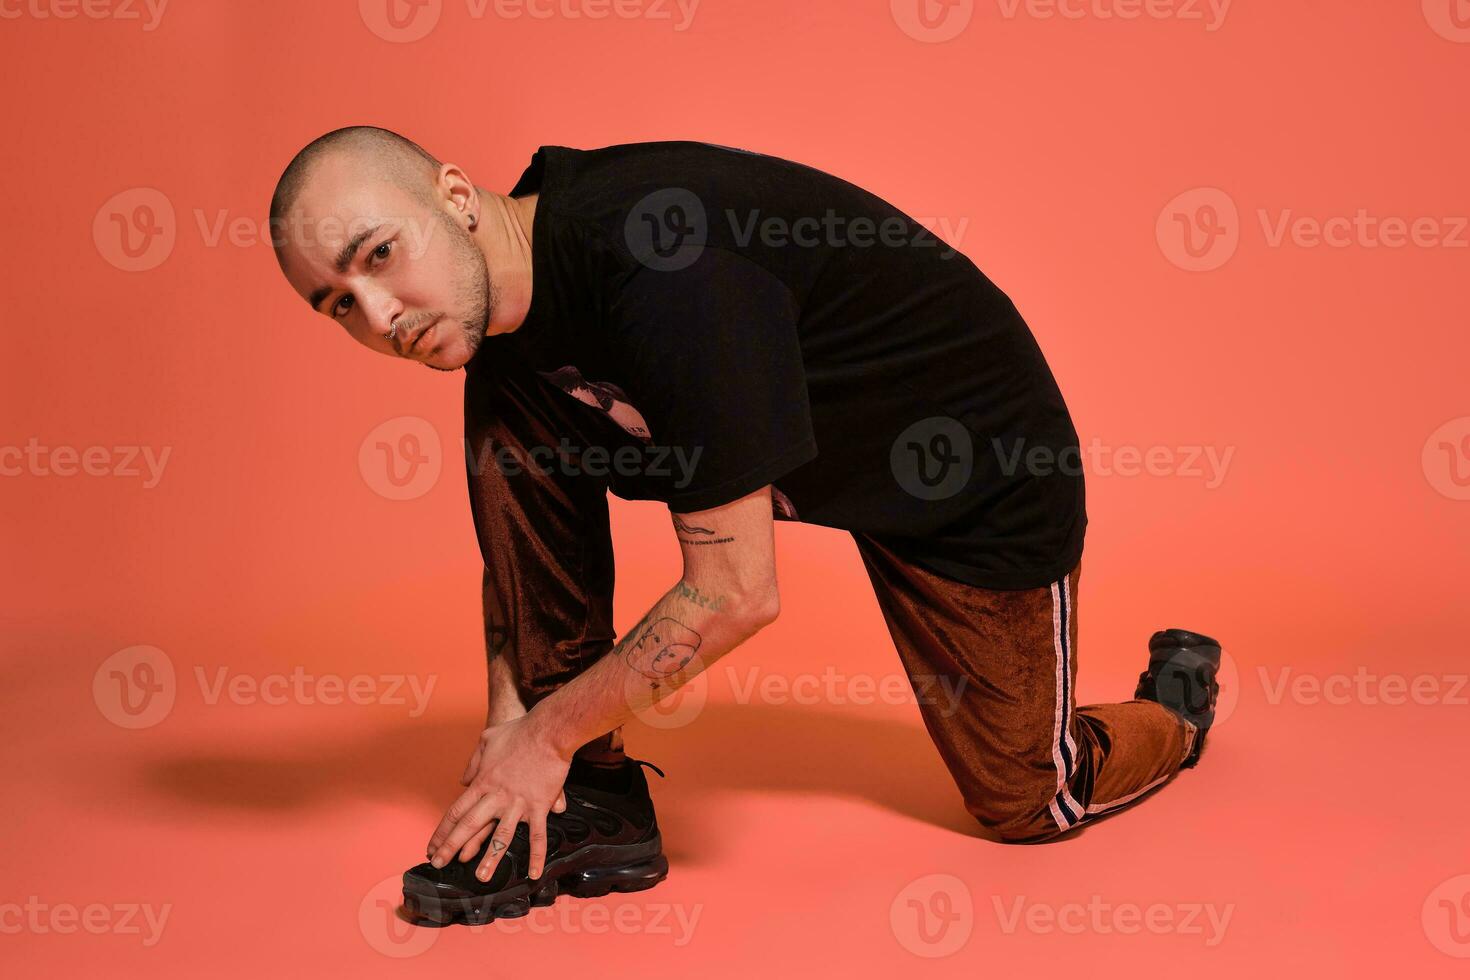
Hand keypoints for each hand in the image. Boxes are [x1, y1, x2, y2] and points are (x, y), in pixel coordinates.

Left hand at [428, 713, 570, 881]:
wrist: (548, 730)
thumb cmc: (519, 732)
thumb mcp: (487, 739)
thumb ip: (473, 762)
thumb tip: (464, 780)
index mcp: (483, 782)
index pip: (457, 811)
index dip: (443, 831)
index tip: (433, 846)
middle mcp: (496, 797)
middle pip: (470, 826)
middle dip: (452, 847)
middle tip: (439, 864)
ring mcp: (517, 803)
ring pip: (500, 837)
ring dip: (490, 859)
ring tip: (480, 878)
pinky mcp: (539, 806)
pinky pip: (537, 835)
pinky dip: (536, 855)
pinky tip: (533, 873)